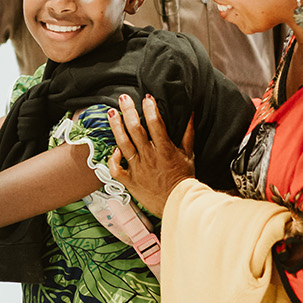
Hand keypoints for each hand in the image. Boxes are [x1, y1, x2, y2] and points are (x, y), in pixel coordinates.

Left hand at [107, 93, 195, 215]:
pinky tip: (113, 149)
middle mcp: (149, 157)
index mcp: (165, 150)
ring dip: (116, 127)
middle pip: (136, 129)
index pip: (156, 123)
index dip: (151, 108)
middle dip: (129, 111)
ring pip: (123, 144)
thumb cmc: (184, 179)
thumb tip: (191, 114)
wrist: (178, 204)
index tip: (147, 97)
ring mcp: (137, 169)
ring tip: (112, 113)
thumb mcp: (189, 155)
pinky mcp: (129, 181)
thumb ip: (188, 134)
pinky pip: (116, 169)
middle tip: (123, 98)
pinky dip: (112, 159)